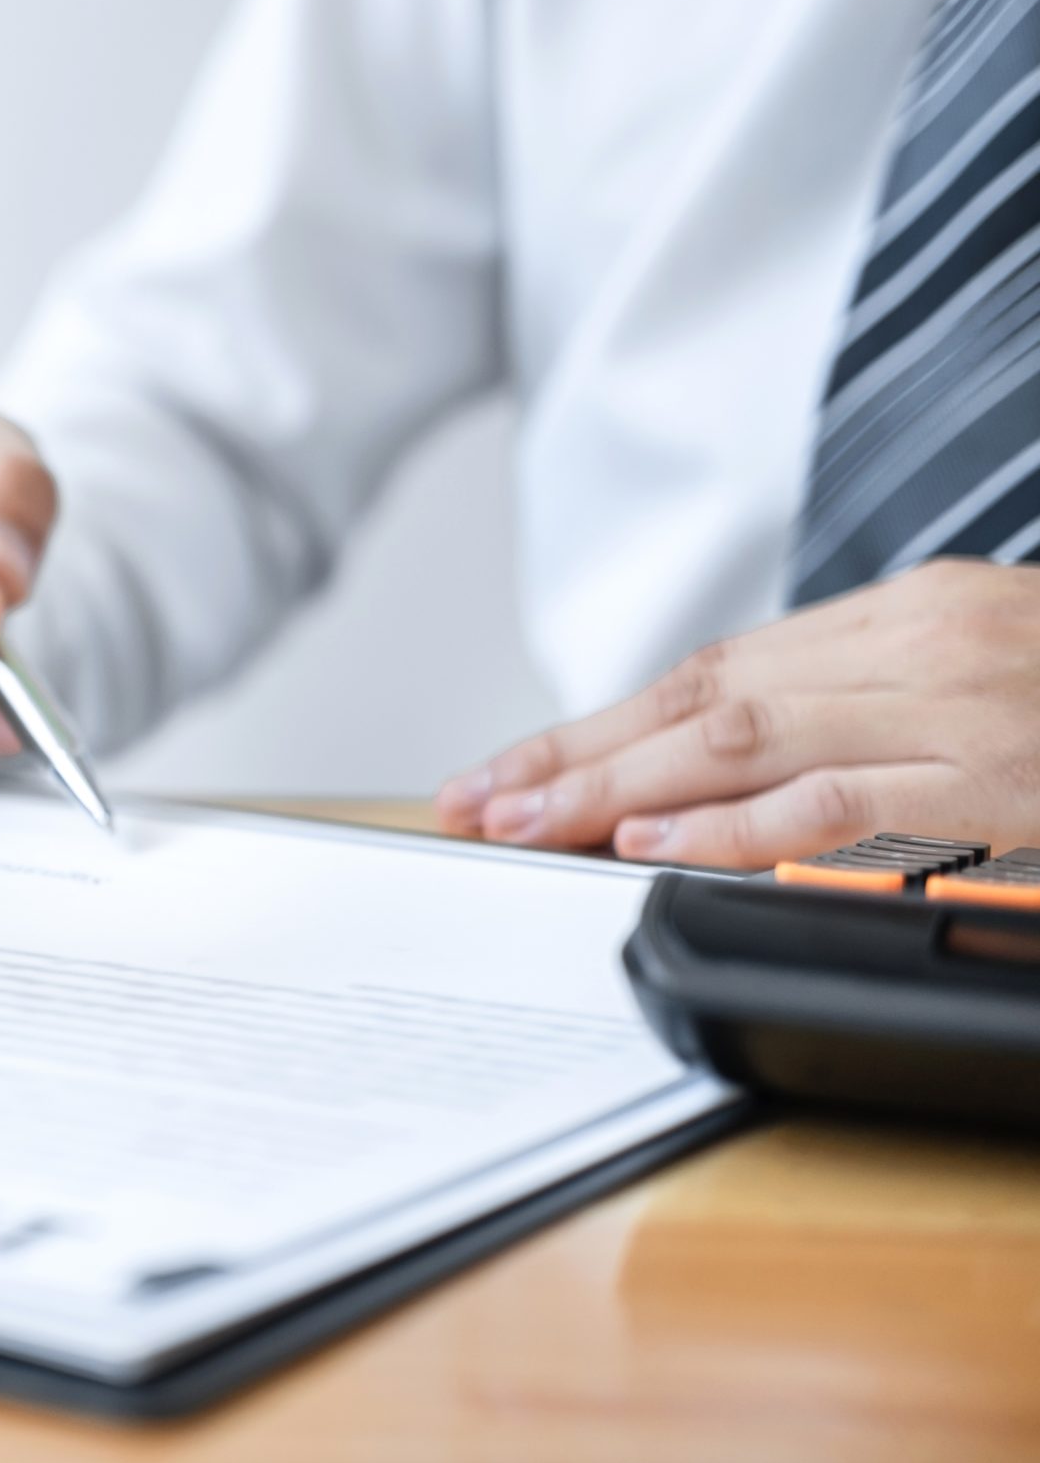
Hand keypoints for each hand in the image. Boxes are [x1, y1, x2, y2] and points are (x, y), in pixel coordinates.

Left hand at [434, 559, 1039, 866]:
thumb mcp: (983, 675)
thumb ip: (869, 705)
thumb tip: (730, 768)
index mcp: (910, 615)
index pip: (712, 669)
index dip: (596, 725)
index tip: (507, 772)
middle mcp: (921, 643)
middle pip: (701, 697)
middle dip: (572, 757)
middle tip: (476, 804)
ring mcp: (959, 709)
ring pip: (742, 737)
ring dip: (616, 789)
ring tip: (525, 827)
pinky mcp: (997, 781)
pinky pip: (839, 802)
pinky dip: (735, 827)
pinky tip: (654, 847)